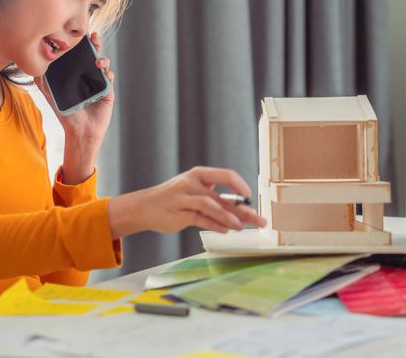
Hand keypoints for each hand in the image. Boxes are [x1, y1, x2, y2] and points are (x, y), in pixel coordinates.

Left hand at [34, 32, 114, 182]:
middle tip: (94, 37)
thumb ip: (43, 84)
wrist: (80, 131)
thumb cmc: (66, 114)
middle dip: (95, 44)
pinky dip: (109, 74)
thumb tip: (34, 70)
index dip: (81, 44)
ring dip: (103, 59)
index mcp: (76, 74)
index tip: (80, 35)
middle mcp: (88, 75)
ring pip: (104, 64)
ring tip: (98, 62)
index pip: (79, 55)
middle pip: (93, 54)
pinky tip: (105, 74)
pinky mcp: (107, 91)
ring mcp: (98, 82)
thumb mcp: (51, 97)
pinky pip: (110, 78)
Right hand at [107, 166, 266, 238]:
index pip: (226, 175)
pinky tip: (225, 230)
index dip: (241, 186)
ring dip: (229, 218)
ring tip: (242, 227)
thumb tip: (241, 213)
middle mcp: (192, 183)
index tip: (250, 198)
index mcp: (198, 174)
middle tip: (260, 220)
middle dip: (244, 210)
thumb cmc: (173, 199)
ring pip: (212, 206)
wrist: (144, 207)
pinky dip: (214, 224)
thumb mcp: (193, 192)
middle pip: (223, 196)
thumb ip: (214, 200)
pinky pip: (200, 218)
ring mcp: (184, 198)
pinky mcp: (178, 213)